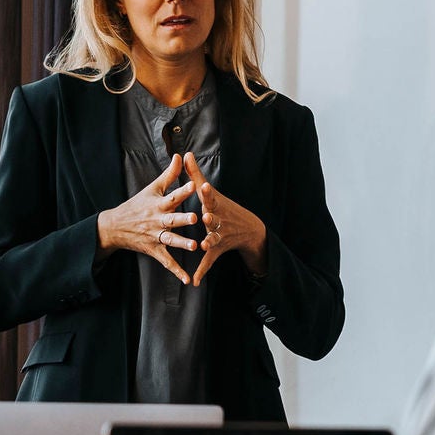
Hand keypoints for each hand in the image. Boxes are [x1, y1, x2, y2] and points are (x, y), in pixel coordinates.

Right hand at [97, 154, 200, 284]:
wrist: (114, 226)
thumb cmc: (137, 204)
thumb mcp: (152, 188)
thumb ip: (169, 174)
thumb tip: (179, 155)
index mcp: (158, 204)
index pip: (172, 196)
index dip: (183, 190)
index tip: (195, 184)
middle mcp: (157, 221)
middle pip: (172, 219)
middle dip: (183, 219)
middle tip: (196, 217)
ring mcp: (156, 236)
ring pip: (171, 240)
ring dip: (182, 243)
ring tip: (195, 246)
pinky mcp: (155, 250)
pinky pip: (167, 262)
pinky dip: (177, 271)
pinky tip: (187, 279)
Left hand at [183, 152, 266, 285]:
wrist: (249, 229)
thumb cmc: (223, 207)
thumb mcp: (210, 192)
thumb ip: (194, 174)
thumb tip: (185, 153)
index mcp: (215, 206)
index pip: (211, 197)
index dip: (208, 192)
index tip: (204, 187)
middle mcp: (219, 220)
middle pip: (214, 218)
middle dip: (210, 218)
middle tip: (205, 216)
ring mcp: (219, 235)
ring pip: (213, 238)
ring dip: (209, 241)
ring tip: (204, 244)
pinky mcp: (217, 249)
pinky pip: (208, 260)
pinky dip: (201, 271)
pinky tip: (195, 281)